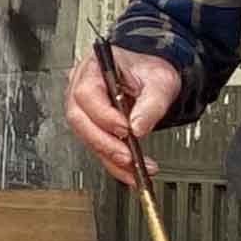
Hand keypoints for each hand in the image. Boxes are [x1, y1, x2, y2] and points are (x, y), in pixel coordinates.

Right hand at [62, 45, 182, 186]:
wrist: (153, 78)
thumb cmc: (150, 71)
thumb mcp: (159, 81)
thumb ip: (151, 103)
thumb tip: (138, 128)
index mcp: (94, 68)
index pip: (86, 93)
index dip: (103, 115)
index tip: (125, 129)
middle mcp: (82, 88)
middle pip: (80, 120)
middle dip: (104, 143)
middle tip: (127, 156)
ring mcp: (85, 109)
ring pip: (88, 138)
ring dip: (111, 157)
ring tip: (135, 169)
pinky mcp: (93, 128)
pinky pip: (99, 148)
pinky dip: (115, 163)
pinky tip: (130, 172)